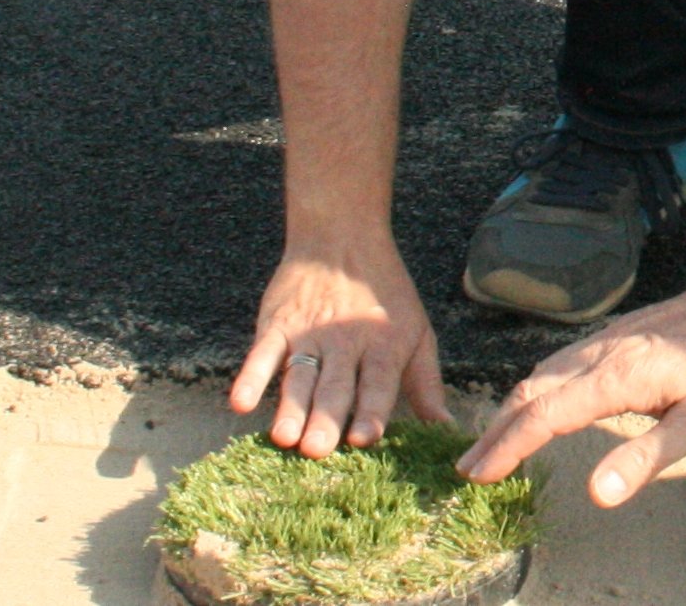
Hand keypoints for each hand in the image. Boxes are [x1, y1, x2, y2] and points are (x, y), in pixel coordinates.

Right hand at [232, 232, 448, 456]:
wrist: (341, 236)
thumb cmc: (384, 294)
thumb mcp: (417, 331)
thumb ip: (426, 382)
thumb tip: (444, 428)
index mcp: (384, 345)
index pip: (378, 382)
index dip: (372, 410)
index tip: (363, 439)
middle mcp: (345, 342)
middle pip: (335, 385)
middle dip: (327, 417)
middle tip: (318, 449)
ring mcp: (308, 334)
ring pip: (300, 375)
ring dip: (291, 406)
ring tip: (285, 438)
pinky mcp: (277, 325)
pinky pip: (262, 353)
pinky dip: (251, 377)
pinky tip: (241, 403)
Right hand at [460, 268, 685, 503]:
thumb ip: (647, 457)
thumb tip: (595, 493)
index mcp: (618, 377)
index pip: (544, 416)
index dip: (506, 447)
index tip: (477, 474)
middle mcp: (603, 351)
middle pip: (532, 390)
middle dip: (496, 430)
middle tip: (469, 467)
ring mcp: (611, 336)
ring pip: (544, 370)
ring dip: (513, 406)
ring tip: (495, 438)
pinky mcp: (623, 330)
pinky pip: (563, 358)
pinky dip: (537, 384)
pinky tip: (543, 396)